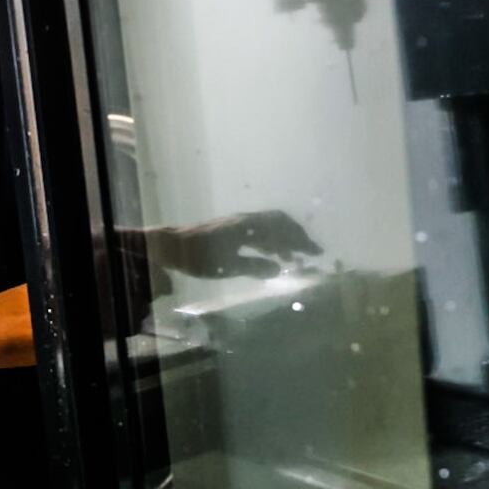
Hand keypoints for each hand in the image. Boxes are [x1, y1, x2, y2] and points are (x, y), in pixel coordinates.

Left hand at [157, 210, 321, 278]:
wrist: (172, 246)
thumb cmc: (198, 258)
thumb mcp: (226, 267)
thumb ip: (253, 267)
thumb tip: (279, 268)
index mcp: (248, 226)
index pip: (282, 230)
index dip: (301, 241)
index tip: (316, 253)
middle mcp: (245, 220)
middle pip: (280, 222)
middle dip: (297, 237)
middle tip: (310, 253)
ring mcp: (238, 222)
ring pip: (269, 225)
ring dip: (284, 239)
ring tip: (293, 258)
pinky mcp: (231, 228)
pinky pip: (259, 230)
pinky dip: (271, 241)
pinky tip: (272, 255)